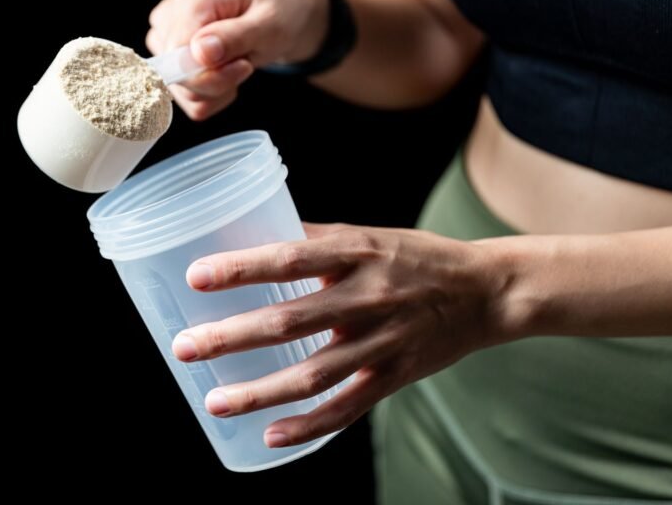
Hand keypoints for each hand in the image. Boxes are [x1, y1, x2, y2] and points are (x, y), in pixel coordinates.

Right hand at [146, 0, 328, 119]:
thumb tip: (198, 53)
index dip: (211, 72)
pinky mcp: (170, 59)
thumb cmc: (277, 10)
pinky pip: (183, 98)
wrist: (281, 10)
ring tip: (236, 64)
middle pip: (175, 76)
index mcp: (191, 0)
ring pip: (179, 91)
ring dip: (215, 91)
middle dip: (217, 83)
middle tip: (245, 63)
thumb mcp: (269, 23)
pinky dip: (210, 96)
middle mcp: (170, 18)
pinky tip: (226, 74)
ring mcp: (166, 39)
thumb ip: (234, 37)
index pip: (177, 55)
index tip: (244, 64)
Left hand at [171, 223, 507, 447]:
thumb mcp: (368, 234)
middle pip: (290, 321)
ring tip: (214, 401)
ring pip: (314, 373)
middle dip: (232, 336)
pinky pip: (349, 407)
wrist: (486, 291)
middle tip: (185, 347)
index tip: (196, 276)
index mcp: (357, 252)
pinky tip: (272, 436)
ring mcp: (383, 341)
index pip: (289, 258)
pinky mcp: (396, 375)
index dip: (242, 268)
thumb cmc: (416, 257)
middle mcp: (368, 296)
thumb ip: (314, 240)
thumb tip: (254, 236)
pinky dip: (310, 425)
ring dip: (260, 391)